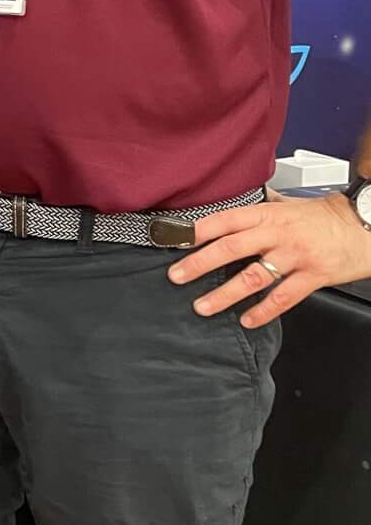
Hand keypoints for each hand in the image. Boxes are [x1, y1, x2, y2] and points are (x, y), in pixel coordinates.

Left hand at [169, 192, 370, 326]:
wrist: (365, 226)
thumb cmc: (326, 216)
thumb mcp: (288, 205)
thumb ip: (261, 208)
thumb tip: (235, 204)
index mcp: (267, 214)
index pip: (225, 220)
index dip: (197, 230)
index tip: (174, 239)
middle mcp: (278, 235)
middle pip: (231, 248)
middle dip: (199, 263)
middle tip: (176, 276)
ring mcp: (295, 257)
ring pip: (253, 277)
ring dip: (224, 294)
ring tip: (203, 305)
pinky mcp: (313, 277)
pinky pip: (283, 298)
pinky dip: (263, 312)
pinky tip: (247, 320)